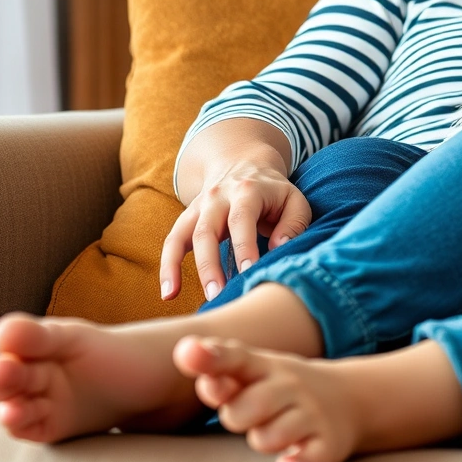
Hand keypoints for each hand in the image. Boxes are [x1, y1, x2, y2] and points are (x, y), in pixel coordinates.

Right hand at [160, 160, 310, 301]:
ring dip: (179, 269)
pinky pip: (172, 242)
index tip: (248, 272)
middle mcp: (217, 197)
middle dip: (209, 265)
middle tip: (217, 295)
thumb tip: (279, 248)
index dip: (244, 247)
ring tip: (177, 297)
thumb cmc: (274, 192)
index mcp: (247, 191)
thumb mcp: (294, 199)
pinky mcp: (188, 219)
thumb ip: (293, 223)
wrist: (243, 165)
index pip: (242, 219)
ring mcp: (199, 208)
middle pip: (207, 231)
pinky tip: (168, 294)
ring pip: (184, 237)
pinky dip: (167, 267)